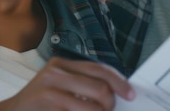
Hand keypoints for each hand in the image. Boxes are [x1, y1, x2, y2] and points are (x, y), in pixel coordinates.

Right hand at [0, 56, 134, 109]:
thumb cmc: (38, 105)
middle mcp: (56, 71)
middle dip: (111, 103)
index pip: (99, 69)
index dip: (119, 81)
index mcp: (62, 64)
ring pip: (92, 103)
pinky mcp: (46, 101)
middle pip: (100, 85)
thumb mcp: (59, 88)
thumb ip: (82, 86)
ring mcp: (49, 87)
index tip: (131, 94)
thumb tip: (114, 93)